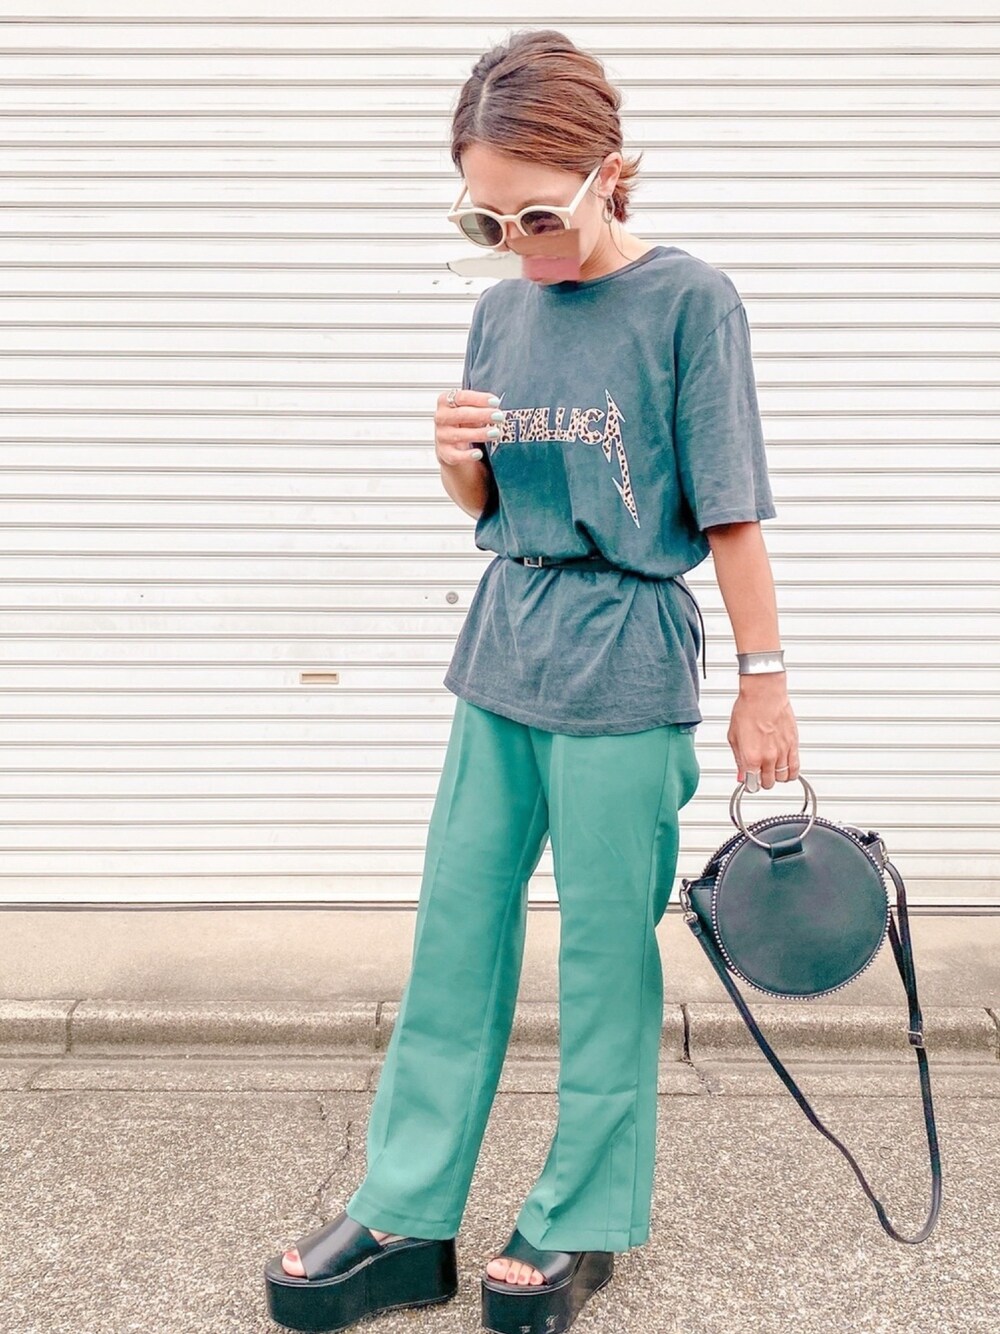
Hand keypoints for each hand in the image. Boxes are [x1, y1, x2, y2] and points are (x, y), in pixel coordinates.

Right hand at [434, 389, 503, 467]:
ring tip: (495, 433)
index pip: (461, 397)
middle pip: (461, 414)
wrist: (453, 447)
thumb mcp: (470, 410)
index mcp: (446, 402)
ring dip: (479, 434)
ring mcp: (442, 436)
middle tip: (498, 417)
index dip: (479, 399)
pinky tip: (479, 453)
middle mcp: (441, 418)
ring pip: (460, 435)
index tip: (495, 402)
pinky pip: (455, 455)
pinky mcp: (444, 453)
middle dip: (482, 415)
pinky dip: (467, 455)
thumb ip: (479, 406)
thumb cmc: (464, 424)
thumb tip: (496, 407)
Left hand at [728, 672, 799, 790]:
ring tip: (770, 769)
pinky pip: (795, 768)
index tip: (748, 780)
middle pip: (768, 784)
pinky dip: (790, 772)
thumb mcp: (734, 737)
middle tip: (758, 773)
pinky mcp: (794, 745)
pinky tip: (785, 769)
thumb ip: (739, 759)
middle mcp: (769, 758)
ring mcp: (783, 752)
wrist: (764, 695)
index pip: (752, 784)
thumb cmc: (748, 710)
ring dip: (775, 777)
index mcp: (751, 757)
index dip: (749, 784)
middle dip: (762, 781)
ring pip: (782, 779)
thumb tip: (741, 773)